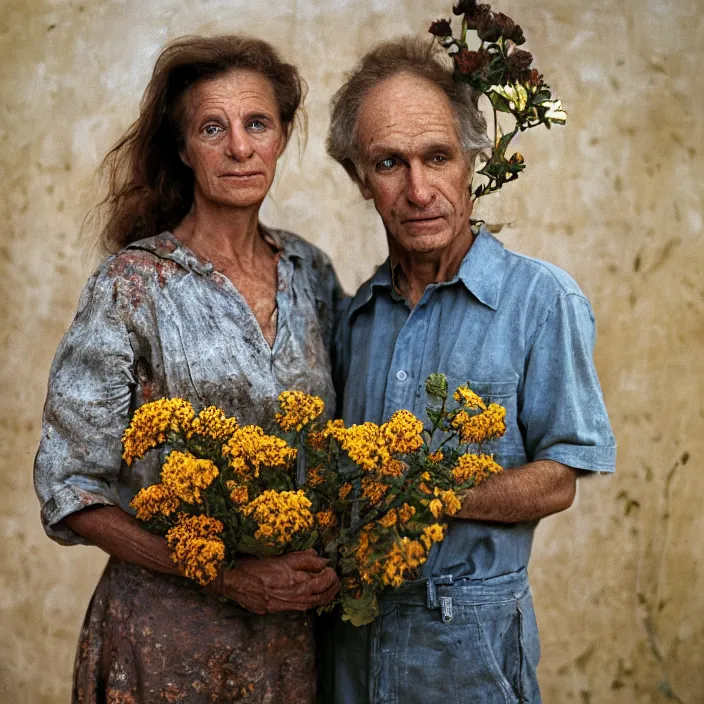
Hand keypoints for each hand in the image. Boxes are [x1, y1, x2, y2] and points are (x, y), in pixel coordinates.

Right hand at [220, 550, 339, 613]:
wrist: (236, 582)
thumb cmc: (258, 566)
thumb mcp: (283, 557)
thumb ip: (305, 559)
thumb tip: (322, 560)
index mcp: (297, 582)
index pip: (324, 581)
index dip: (331, 575)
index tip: (332, 569)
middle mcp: (294, 597)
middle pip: (321, 596)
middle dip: (332, 589)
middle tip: (337, 581)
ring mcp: (285, 605)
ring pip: (311, 605)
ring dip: (323, 598)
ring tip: (329, 591)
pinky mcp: (276, 610)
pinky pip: (298, 609)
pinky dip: (309, 603)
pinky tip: (310, 598)